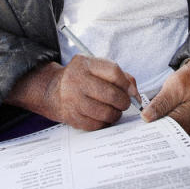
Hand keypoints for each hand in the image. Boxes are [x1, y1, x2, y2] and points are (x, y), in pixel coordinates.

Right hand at [7, 57, 137, 130]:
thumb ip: (119, 75)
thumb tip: (135, 93)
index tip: (131, 91)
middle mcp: (76, 80)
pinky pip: (97, 125)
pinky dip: (105, 123)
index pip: (113, 72)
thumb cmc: (83, 78)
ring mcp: (73, 100)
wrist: (54, 90)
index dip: (127, 84)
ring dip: (116, 114)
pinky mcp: (72, 117)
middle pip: (111, 95)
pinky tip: (103, 117)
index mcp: (84, 64)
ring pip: (106, 113)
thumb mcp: (96, 68)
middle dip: (124, 102)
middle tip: (124, 103)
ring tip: (114, 110)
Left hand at [141, 59, 189, 132]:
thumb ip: (160, 104)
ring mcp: (180, 124)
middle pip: (161, 134)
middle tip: (133, 126)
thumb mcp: (173, 88)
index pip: (161, 132)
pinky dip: (155, 120)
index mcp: (183, 121)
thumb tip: (146, 118)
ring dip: (150, 125)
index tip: (134, 128)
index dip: (147, 131)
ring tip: (136, 123)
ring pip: (161, 129)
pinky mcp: (177, 120)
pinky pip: (164, 124)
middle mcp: (183, 127)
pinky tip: (146, 117)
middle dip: (147, 130)